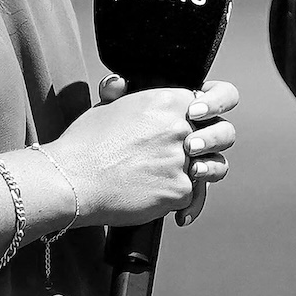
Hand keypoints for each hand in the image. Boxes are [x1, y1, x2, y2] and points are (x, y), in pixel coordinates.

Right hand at [43, 76, 240, 228]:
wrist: (71, 180)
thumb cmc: (83, 144)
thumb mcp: (106, 107)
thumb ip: (125, 95)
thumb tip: (120, 83)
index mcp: (169, 99)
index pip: (214, 98)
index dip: (212, 109)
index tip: (201, 119)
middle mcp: (181, 127)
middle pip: (224, 133)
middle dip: (215, 143)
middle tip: (195, 151)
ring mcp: (183, 160)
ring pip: (214, 167)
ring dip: (207, 173)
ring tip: (191, 176)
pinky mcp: (179, 190)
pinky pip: (191, 196)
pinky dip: (182, 204)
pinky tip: (172, 211)